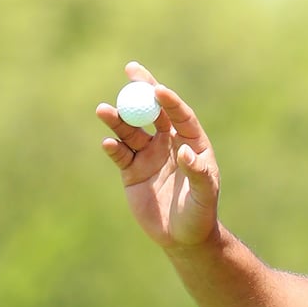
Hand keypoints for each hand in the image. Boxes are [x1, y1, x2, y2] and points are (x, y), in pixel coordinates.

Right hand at [96, 61, 221, 249]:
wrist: (182, 237)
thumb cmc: (200, 213)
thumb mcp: (204, 194)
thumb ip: (198, 173)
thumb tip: (186, 153)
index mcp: (192, 143)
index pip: (180, 116)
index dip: (170, 102)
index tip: (158, 89)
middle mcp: (170, 144)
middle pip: (154, 112)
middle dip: (142, 91)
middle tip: (131, 70)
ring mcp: (149, 155)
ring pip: (132, 130)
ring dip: (118, 119)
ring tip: (103, 110)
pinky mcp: (132, 171)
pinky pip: (120, 154)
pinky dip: (113, 147)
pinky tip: (108, 143)